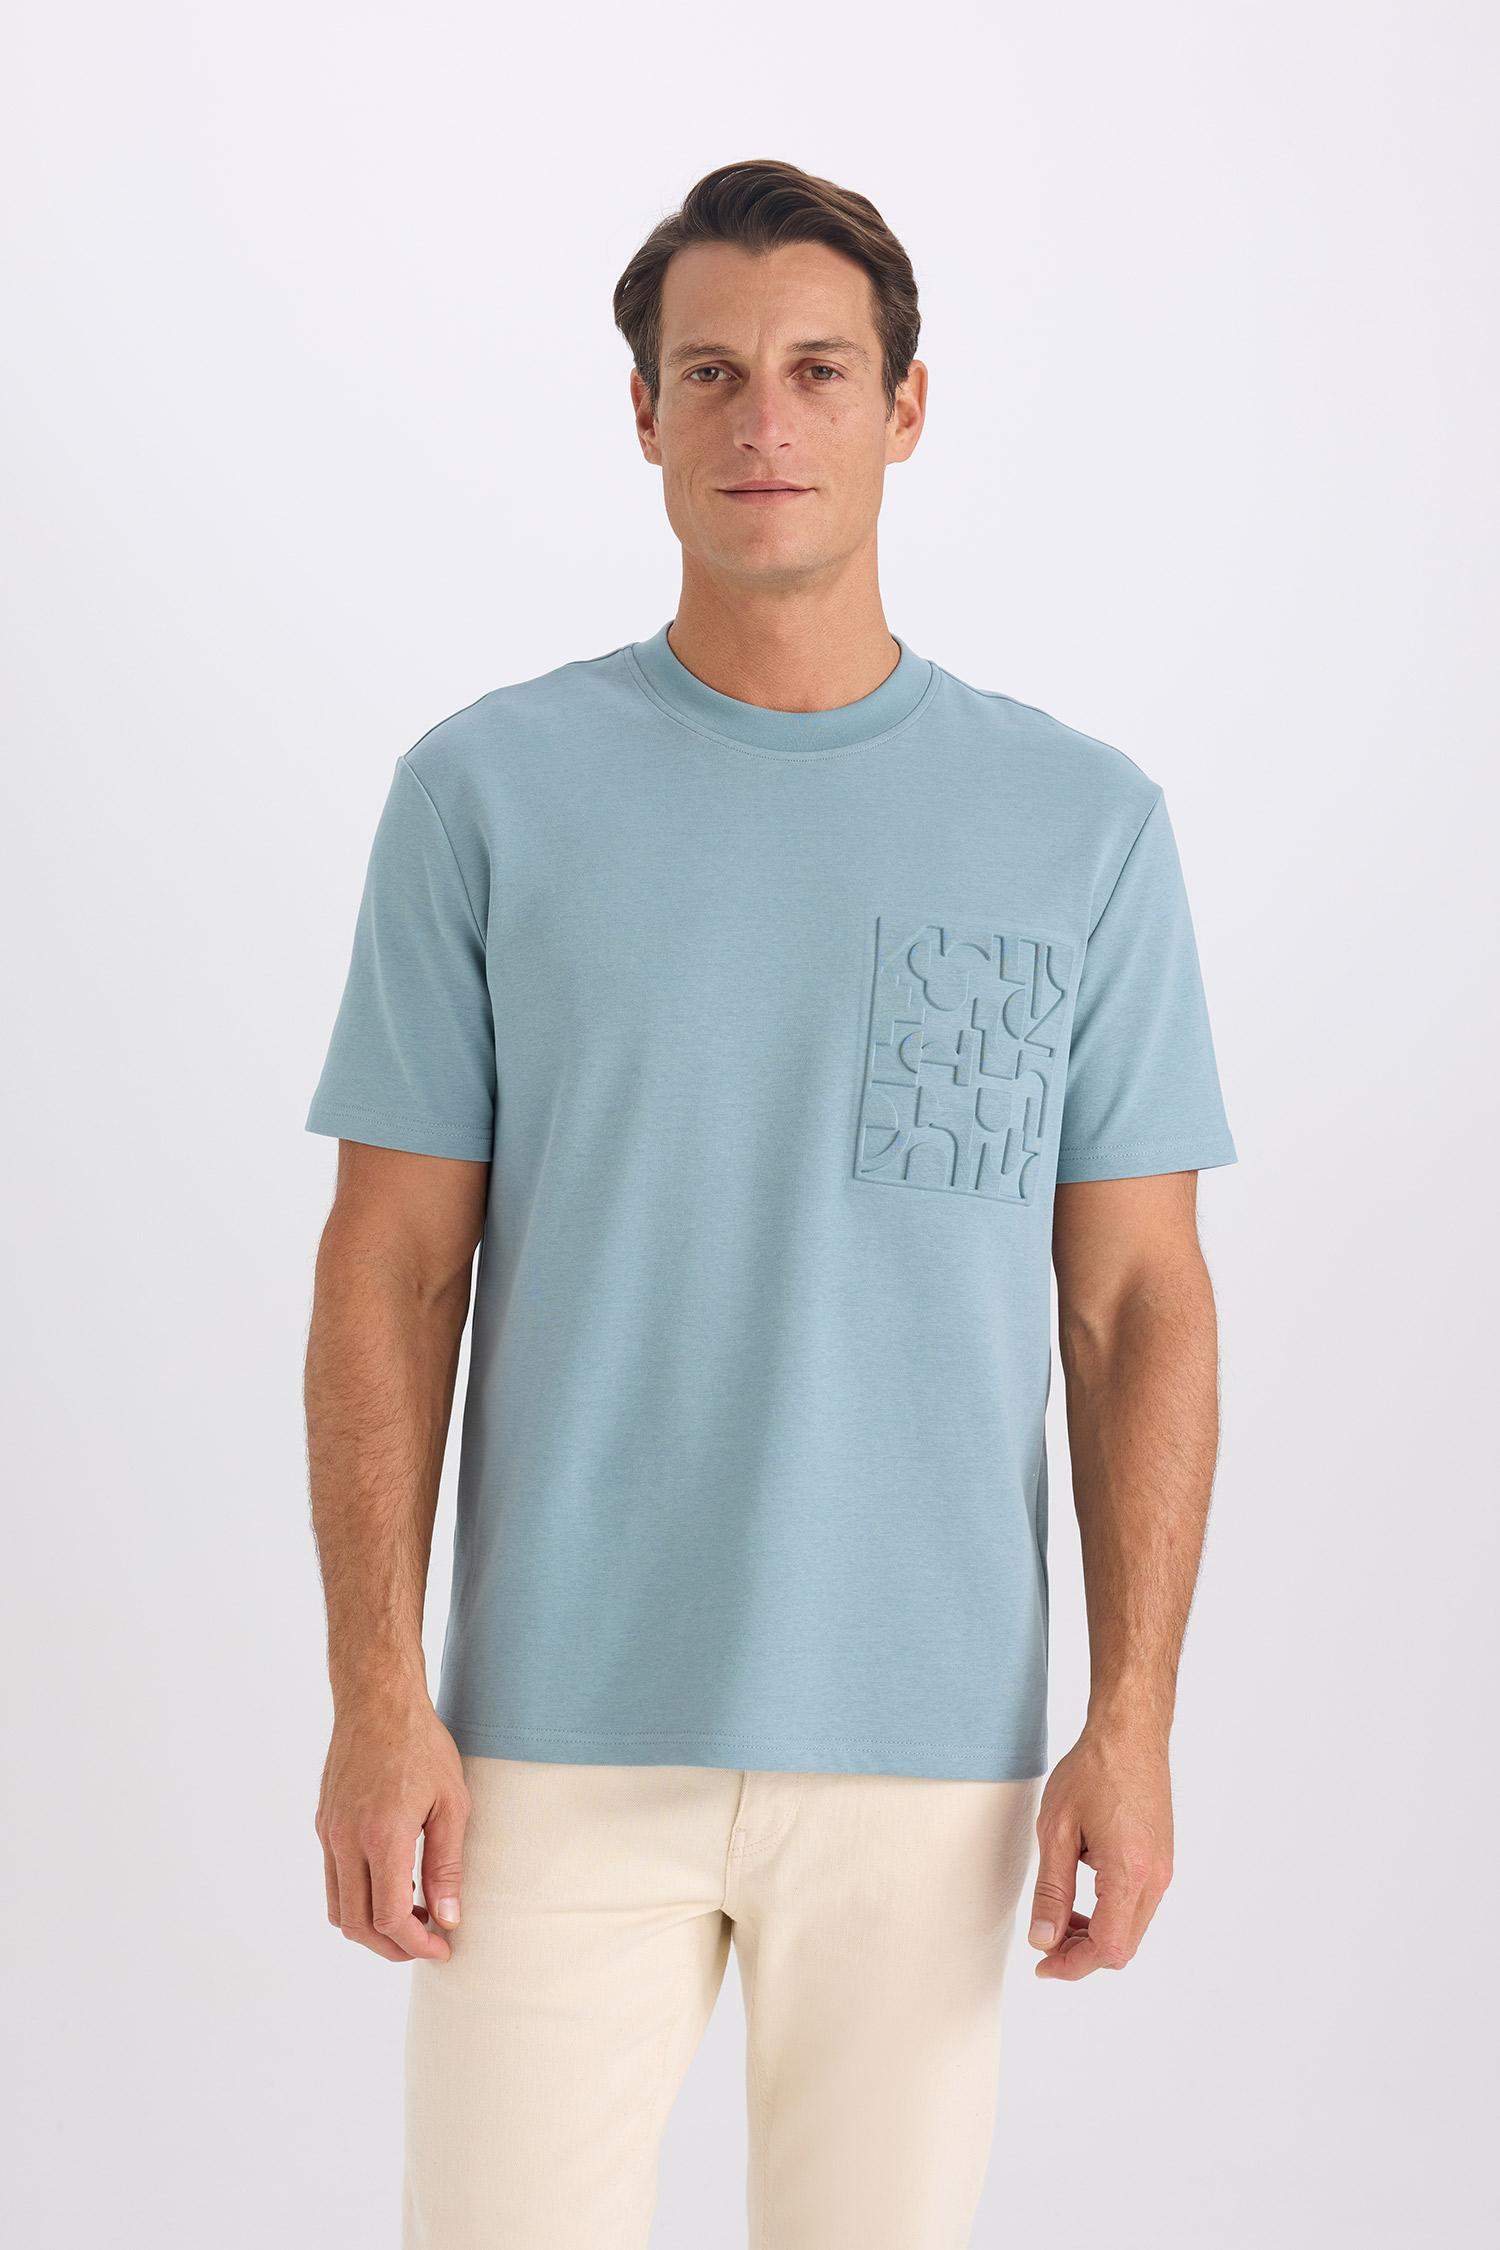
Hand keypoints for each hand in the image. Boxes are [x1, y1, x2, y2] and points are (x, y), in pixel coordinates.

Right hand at [315, 1695, 469, 1962]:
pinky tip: (392, 1880)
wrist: (377, 1701)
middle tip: (427, 1941)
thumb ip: (447, 1865)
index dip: (416, 1945)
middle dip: (392, 1946)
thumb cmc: (422, 1746)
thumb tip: (448, 1918)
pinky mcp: (324, 1823)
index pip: (389, 1917)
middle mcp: (346, 1840)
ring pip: (338, 1907)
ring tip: (413, 1912)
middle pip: (356, 1924)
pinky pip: (334, 1878)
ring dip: (372, 1924)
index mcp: (381, 1837)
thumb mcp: (451, 1804)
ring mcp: (329, 1832)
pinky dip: (358, 1896)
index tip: (442, 1947)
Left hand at [1027, 1724, 1173, 1979]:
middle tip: (1044, 1942)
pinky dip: (1110, 1914)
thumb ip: (1051, 1890)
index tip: (1042, 1963)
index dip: (1072, 1965)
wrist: (1130, 1733)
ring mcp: (1164, 1869)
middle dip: (1082, 1955)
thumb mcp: (1057, 1830)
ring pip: (1131, 1929)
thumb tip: (1043, 1939)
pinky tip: (1082, 1896)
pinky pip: (1139, 1906)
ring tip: (1058, 1917)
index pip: (1107, 1948)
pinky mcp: (1163, 1860)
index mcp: (1130, 1872)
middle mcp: (1156, 1878)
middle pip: (1122, 1947)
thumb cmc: (1092, 1771)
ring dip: (1096, 1935)